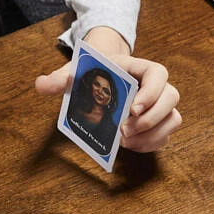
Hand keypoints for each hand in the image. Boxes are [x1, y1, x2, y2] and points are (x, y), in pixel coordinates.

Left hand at [36, 28, 181, 151]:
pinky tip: (129, 146)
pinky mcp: (158, 122)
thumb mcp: (75, 72)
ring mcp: (159, 105)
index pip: (158, 73)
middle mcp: (154, 85)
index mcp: (137, 68)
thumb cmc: (92, 73)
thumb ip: (60, 78)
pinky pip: (166, 134)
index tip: (132, 109)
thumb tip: (41, 84)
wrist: (101, 76)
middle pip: (171, 97)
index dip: (151, 91)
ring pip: (173, 118)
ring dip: (153, 134)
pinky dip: (151, 143)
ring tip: (125, 141)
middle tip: (124, 130)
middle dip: (151, 118)